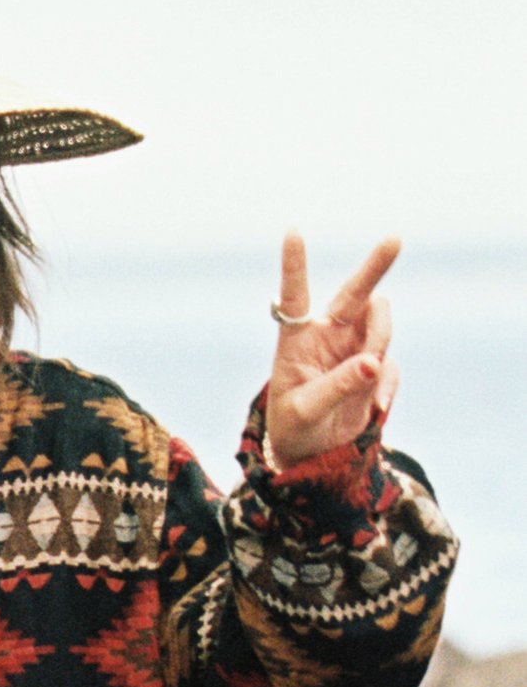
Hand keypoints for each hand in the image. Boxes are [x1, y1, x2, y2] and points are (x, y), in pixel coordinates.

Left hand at [263, 231, 400, 467]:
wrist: (313, 456)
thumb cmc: (295, 429)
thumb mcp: (306, 412)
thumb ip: (338, 386)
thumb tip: (374, 362)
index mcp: (296, 340)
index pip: (295, 297)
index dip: (295, 264)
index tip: (293, 230)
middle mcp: (328, 335)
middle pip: (355, 292)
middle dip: (375, 265)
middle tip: (394, 239)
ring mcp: (355, 348)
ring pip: (381, 323)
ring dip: (380, 342)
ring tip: (366, 376)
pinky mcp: (376, 367)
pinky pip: (391, 364)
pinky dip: (385, 384)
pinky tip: (372, 408)